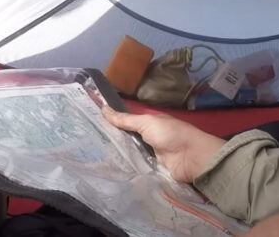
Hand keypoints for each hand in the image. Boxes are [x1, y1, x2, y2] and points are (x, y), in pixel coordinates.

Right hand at [101, 107, 225, 182]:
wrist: (190, 157)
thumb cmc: (170, 134)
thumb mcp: (146, 122)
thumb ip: (125, 120)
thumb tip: (103, 108)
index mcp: (149, 123)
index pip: (126, 123)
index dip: (111, 124)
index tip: (90, 126)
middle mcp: (148, 138)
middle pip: (127, 140)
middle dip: (112, 142)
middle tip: (88, 144)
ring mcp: (150, 155)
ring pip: (130, 154)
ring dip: (118, 155)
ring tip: (94, 156)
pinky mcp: (152, 170)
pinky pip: (136, 167)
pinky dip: (127, 168)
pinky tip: (110, 169)